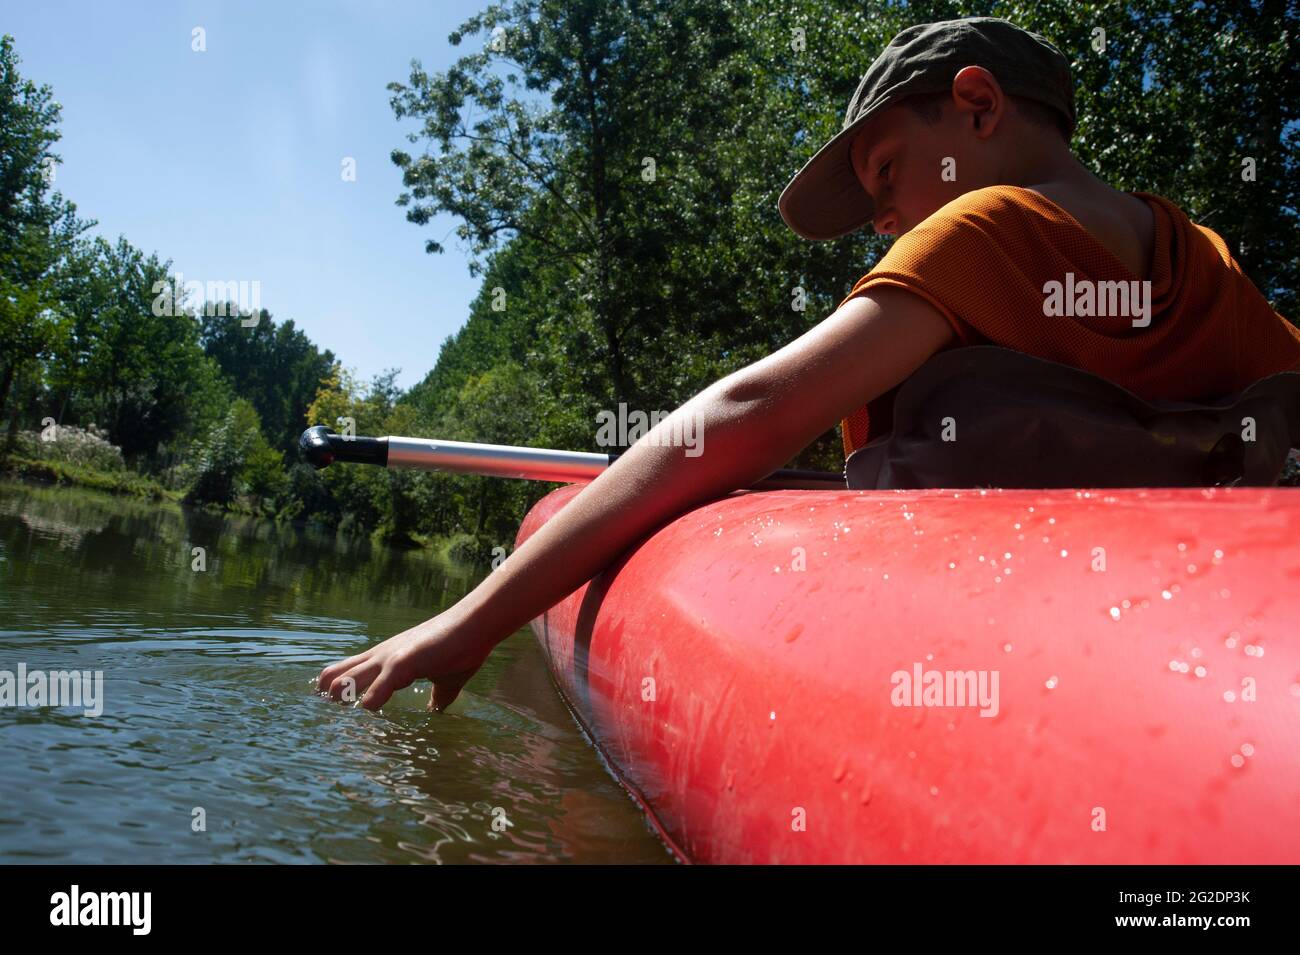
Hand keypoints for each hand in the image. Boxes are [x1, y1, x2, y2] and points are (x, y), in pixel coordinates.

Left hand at [316, 608, 491, 712]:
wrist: (476, 624)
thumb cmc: (462, 649)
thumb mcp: (445, 679)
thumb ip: (437, 696)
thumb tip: (437, 712)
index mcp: (385, 659)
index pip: (343, 673)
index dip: (334, 693)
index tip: (335, 715)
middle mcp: (379, 657)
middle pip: (331, 676)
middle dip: (327, 701)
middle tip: (334, 723)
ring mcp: (388, 659)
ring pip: (343, 681)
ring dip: (341, 702)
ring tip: (346, 723)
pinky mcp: (402, 663)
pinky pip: (375, 689)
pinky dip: (370, 704)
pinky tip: (374, 712)